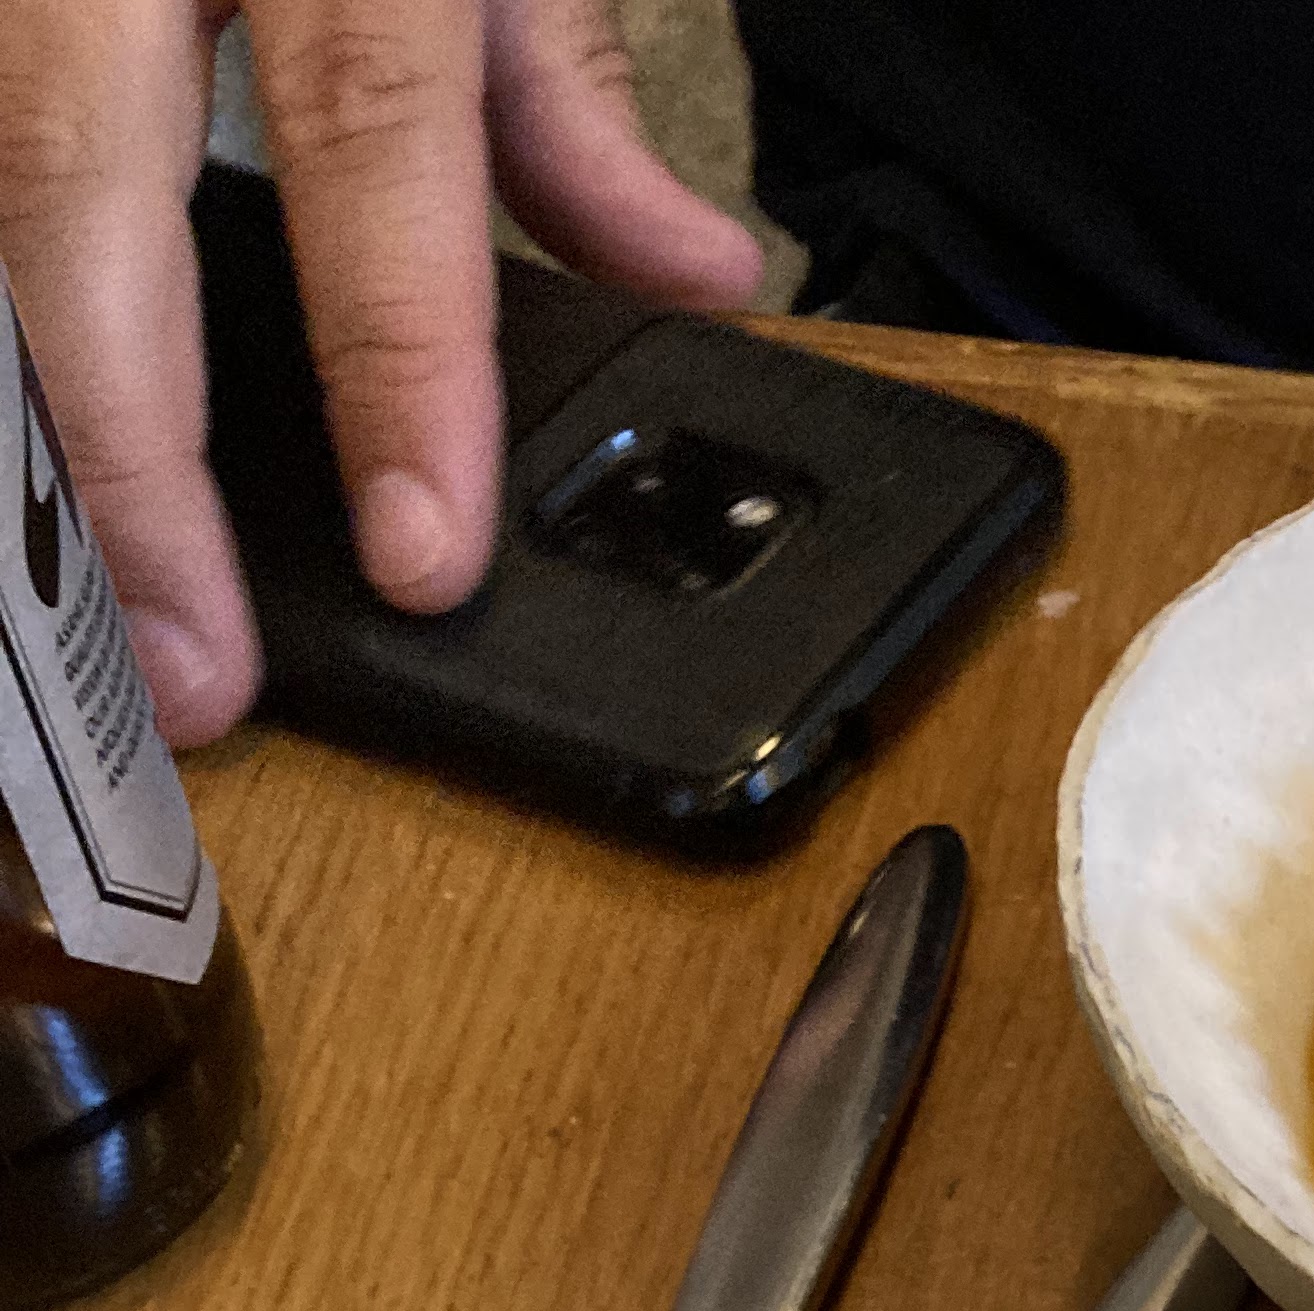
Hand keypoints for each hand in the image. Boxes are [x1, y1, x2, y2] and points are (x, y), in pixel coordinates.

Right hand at [0, 0, 763, 743]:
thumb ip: (556, 82)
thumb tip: (689, 271)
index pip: (366, 134)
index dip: (398, 363)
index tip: (423, 553)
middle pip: (75, 192)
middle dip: (132, 459)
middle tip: (197, 668)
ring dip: (26, 424)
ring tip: (92, 603)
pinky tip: (20, 459)